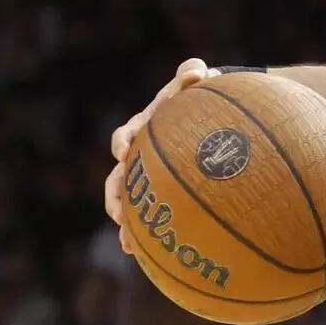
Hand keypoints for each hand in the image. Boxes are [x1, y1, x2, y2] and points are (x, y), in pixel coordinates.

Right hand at [104, 58, 215, 252]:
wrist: (209, 116)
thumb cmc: (201, 99)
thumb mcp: (197, 85)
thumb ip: (192, 75)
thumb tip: (197, 70)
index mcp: (145, 128)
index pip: (127, 134)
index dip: (123, 142)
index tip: (125, 151)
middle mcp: (140, 155)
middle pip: (119, 177)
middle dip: (116, 195)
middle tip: (119, 212)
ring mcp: (148, 177)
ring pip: (129, 203)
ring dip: (127, 222)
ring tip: (129, 242)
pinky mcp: (160, 194)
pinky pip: (149, 217)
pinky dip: (144, 235)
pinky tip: (145, 255)